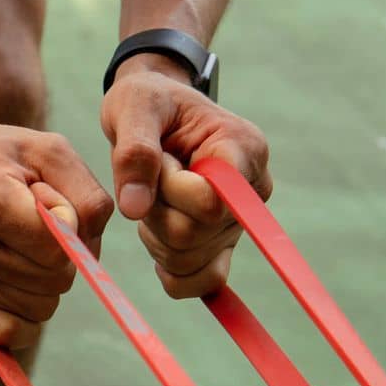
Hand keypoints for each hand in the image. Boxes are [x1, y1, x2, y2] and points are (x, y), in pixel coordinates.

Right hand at [0, 117, 113, 348]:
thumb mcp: (47, 151)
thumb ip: (84, 197)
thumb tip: (82, 253)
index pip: (58, 249)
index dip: (69, 227)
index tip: (45, 201)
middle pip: (55, 281)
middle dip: (60, 255)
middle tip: (29, 224)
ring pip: (40, 309)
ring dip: (45, 282)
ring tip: (16, 246)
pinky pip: (10, 333)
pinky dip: (25, 318)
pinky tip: (15, 285)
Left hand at [101, 59, 272, 297]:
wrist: (153, 112)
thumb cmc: (147, 102)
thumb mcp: (134, 108)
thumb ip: (135, 153)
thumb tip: (135, 210)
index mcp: (242, 149)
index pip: (212, 201)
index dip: (174, 191)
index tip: (166, 159)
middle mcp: (251, 190)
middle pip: (193, 234)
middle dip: (156, 211)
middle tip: (151, 177)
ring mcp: (238, 222)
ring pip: (188, 260)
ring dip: (155, 235)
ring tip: (153, 195)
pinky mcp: (221, 245)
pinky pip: (201, 282)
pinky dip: (170, 270)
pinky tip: (157, 237)